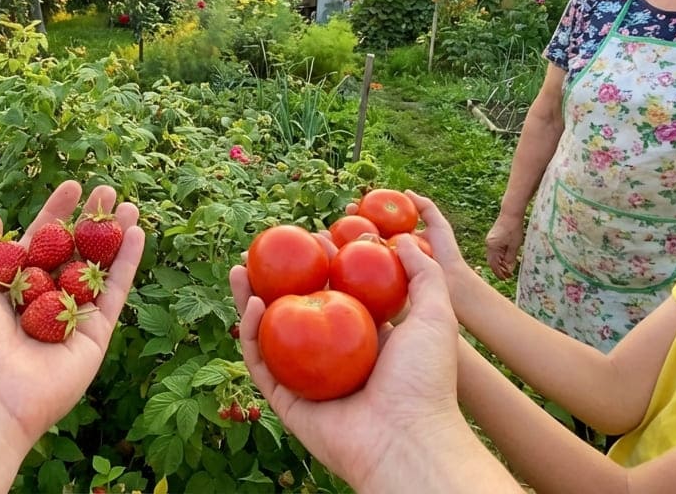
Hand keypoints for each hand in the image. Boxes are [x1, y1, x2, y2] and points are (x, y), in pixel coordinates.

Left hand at [0, 180, 144, 448]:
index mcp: (9, 287)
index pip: (39, 241)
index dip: (55, 213)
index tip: (72, 186)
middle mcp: (42, 301)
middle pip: (73, 251)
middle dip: (90, 221)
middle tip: (107, 190)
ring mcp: (70, 319)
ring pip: (98, 270)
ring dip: (115, 237)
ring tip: (130, 206)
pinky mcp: (93, 336)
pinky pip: (113, 295)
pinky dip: (127, 265)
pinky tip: (137, 234)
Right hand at [231, 236, 462, 491]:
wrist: (408, 438)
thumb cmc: (425, 379)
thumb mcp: (436, 315)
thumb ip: (422, 274)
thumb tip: (404, 238)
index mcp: (364, 339)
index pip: (335, 293)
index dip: (319, 265)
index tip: (309, 237)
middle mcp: (331, 359)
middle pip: (295, 311)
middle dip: (275, 280)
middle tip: (261, 252)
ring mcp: (307, 380)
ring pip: (269, 336)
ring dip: (250, 301)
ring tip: (240, 269)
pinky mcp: (287, 401)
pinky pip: (262, 364)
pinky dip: (251, 335)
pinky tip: (253, 303)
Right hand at [484, 213, 524, 279]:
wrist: (510, 213)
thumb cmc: (514, 229)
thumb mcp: (514, 246)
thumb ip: (510, 258)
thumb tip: (508, 269)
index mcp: (492, 247)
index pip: (493, 264)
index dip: (499, 273)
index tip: (506, 278)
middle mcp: (488, 244)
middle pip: (492, 261)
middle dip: (499, 269)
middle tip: (508, 275)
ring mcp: (489, 240)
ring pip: (493, 256)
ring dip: (500, 263)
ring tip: (508, 268)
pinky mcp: (493, 238)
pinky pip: (494, 250)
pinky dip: (500, 256)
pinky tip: (506, 258)